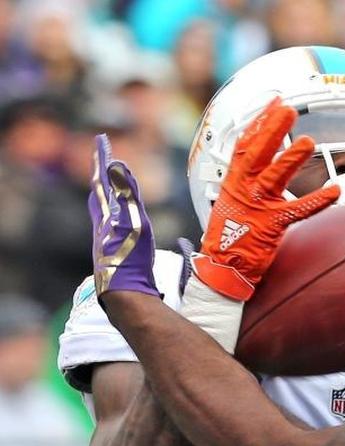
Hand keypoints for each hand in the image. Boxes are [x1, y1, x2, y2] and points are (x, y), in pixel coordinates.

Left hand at [87, 134, 158, 297]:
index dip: (102, 160)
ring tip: (106, 189)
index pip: (102, 181)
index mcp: (107, 215)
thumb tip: (116, 164)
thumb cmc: (131, 257)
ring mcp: (106, 240)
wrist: (125, 292)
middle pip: (97, 195)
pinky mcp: (114, 252)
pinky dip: (114, 215)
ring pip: (102, 211)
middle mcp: (102, 225)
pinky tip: (118, 222)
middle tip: (101, 162)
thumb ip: (127, 193)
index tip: (101, 140)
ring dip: (104, 196)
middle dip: (100, 177)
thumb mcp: (133, 221)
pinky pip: (110, 225)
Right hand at [193, 97, 340, 300]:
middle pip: (257, 153)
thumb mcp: (234, 202)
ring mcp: (255, 207)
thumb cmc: (232, 236)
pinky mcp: (270, 226)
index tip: (274, 102)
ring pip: (275, 177)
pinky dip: (317, 201)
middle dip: (272, 129)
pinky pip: (297, 210)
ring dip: (291, 159)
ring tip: (308, 141)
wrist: (222, 269)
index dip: (260, 122)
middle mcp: (243, 190)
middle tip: (288, 109)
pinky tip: (335, 191)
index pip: (245, 144)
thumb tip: (265, 164)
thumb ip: (249, 182)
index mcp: (234, 182)